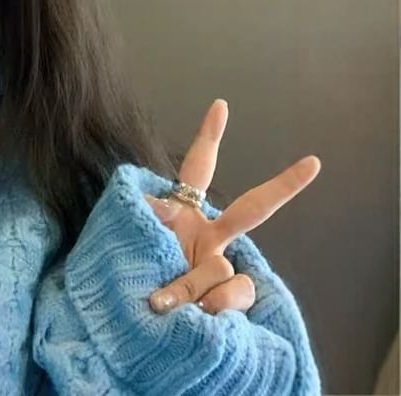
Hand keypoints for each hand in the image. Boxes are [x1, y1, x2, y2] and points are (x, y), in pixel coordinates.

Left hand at [143, 98, 320, 315]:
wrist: (125, 328)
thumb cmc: (121, 274)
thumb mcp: (125, 236)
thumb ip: (148, 215)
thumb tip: (166, 206)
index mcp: (183, 215)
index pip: (195, 170)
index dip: (208, 138)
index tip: (220, 106)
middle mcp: (207, 239)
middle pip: (252, 210)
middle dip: (283, 186)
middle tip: (312, 164)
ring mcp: (221, 271)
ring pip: (222, 268)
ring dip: (187, 284)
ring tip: (163, 301)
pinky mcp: (229, 303)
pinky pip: (234, 295)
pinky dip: (210, 306)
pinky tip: (193, 315)